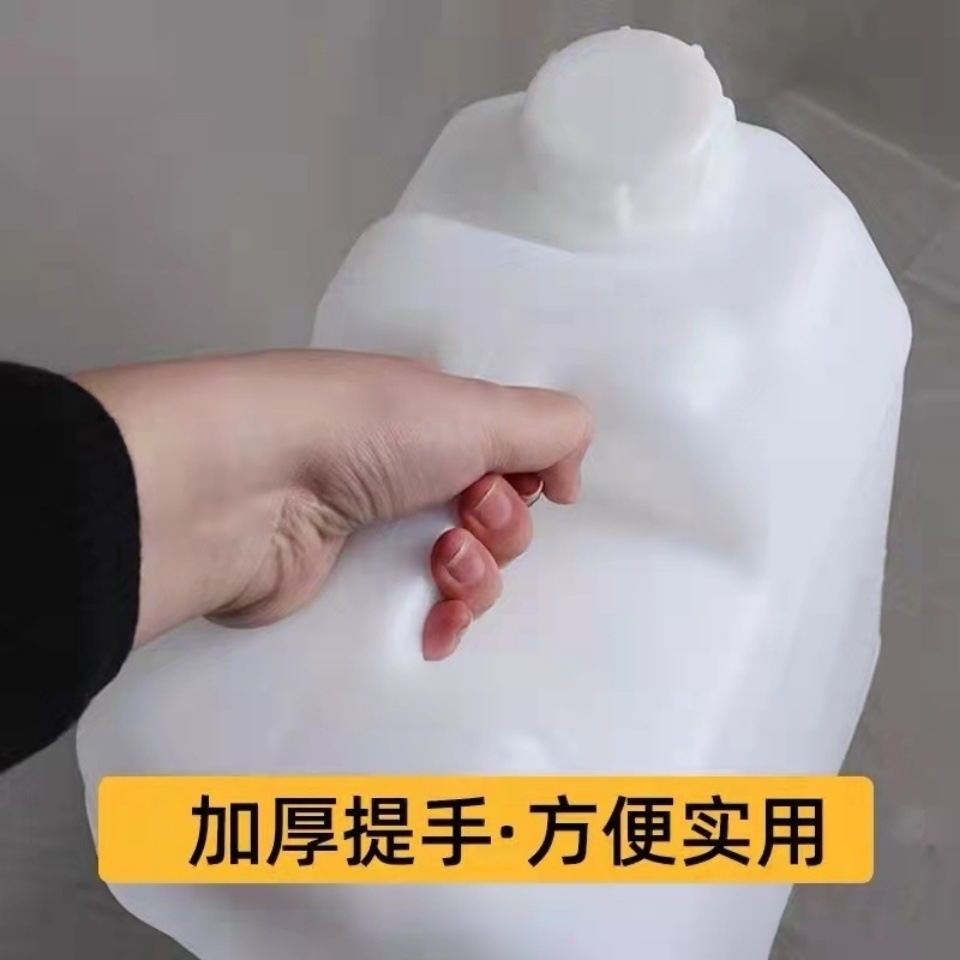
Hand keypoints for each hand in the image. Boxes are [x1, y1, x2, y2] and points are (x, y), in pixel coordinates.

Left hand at [77, 351, 591, 658]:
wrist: (246, 488)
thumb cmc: (357, 431)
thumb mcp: (473, 409)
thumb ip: (549, 428)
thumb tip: (570, 466)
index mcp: (435, 415)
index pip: (513, 451)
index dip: (533, 475)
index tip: (535, 487)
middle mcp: (408, 466)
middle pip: (498, 515)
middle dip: (502, 526)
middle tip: (468, 514)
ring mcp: (379, 526)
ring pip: (469, 568)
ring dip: (477, 574)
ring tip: (443, 562)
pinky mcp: (354, 584)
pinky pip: (426, 609)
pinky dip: (445, 619)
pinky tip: (437, 625)